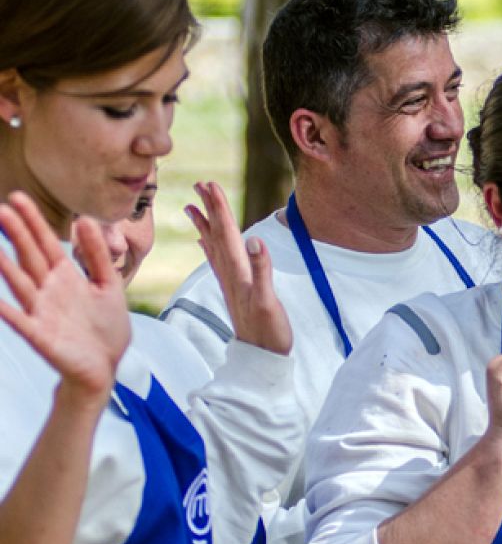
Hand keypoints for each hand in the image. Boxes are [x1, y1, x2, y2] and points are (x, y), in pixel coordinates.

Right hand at [0, 192, 128, 395]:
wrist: (106, 367)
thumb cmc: (105, 328)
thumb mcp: (108, 285)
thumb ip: (97, 255)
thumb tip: (85, 219)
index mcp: (65, 278)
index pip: (46, 244)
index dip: (33, 222)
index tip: (18, 198)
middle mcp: (49, 291)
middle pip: (30, 258)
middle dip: (17, 235)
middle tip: (1, 210)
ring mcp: (42, 313)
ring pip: (21, 285)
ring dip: (6, 267)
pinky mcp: (42, 336)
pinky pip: (22, 321)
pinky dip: (8, 312)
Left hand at [186, 181, 291, 354]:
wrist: (261, 358)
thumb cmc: (269, 332)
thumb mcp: (269, 301)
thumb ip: (262, 271)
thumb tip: (256, 240)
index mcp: (238, 271)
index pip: (227, 233)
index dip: (219, 209)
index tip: (210, 185)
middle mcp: (230, 273)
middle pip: (217, 235)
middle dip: (210, 209)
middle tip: (200, 185)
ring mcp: (230, 282)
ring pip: (213, 247)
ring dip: (204, 225)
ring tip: (191, 207)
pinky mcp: (234, 290)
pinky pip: (217, 262)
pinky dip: (209, 247)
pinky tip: (202, 241)